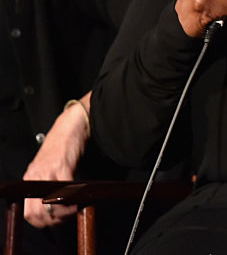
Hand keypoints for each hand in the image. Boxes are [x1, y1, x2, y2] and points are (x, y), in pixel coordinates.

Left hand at [22, 94, 90, 226]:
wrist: (71, 125)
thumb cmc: (63, 144)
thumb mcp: (49, 166)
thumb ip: (48, 182)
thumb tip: (53, 204)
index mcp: (30, 177)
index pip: (27, 212)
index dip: (41, 222)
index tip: (54, 222)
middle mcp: (35, 176)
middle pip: (35, 213)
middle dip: (51, 221)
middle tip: (64, 219)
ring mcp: (48, 171)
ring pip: (48, 206)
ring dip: (62, 213)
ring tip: (72, 210)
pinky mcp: (62, 165)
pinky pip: (64, 190)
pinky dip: (72, 200)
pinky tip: (78, 198)